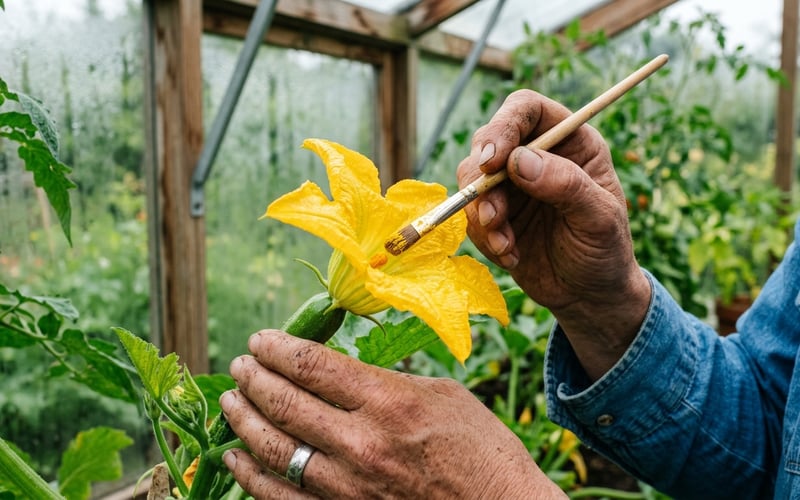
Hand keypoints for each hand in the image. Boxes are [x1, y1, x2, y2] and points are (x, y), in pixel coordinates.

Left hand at [220, 330, 565, 498]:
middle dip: (252, 378)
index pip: (312, 365)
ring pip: (273, 449)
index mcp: (388, 401)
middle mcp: (361, 442)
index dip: (276, 348)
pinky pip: (279, 497)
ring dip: (243, 420)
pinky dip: (251, 474)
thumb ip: (387, 381)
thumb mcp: (442, 395)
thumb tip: (342, 372)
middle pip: (284, 402)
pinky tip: (236, 457)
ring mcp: (347, 487)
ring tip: (231, 401)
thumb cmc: (482, 450)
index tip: (260, 341)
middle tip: (239, 365)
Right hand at [458, 90, 650, 377]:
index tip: (492, 161)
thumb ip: (565, 185)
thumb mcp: (599, 218)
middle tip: (491, 215)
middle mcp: (536, 156)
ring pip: (472, 180)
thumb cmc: (606, 252)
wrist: (589, 297)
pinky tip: (511, 256)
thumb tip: (519, 160)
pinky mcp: (495, 215)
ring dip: (482, 214)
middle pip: (488, 142)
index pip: (526, 109)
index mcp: (569, 142)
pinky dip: (485, 238)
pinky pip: (472, 215)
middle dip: (482, 179)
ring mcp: (512, 186)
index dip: (504, 126)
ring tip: (506, 244)